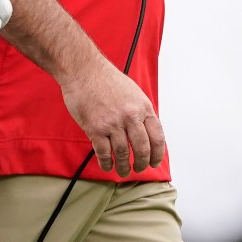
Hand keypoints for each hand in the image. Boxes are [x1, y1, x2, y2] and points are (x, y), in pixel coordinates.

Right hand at [58, 56, 164, 176]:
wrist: (84, 70)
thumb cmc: (106, 79)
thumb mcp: (133, 92)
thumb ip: (141, 112)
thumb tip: (146, 132)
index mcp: (142, 107)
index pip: (157, 138)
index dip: (157, 154)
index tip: (154, 162)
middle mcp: (130, 117)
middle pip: (142, 149)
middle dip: (142, 164)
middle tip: (139, 168)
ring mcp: (113, 124)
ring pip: (123, 154)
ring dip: (124, 167)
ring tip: (122, 171)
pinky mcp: (95, 129)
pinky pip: (104, 153)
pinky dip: (106, 163)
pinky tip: (107, 165)